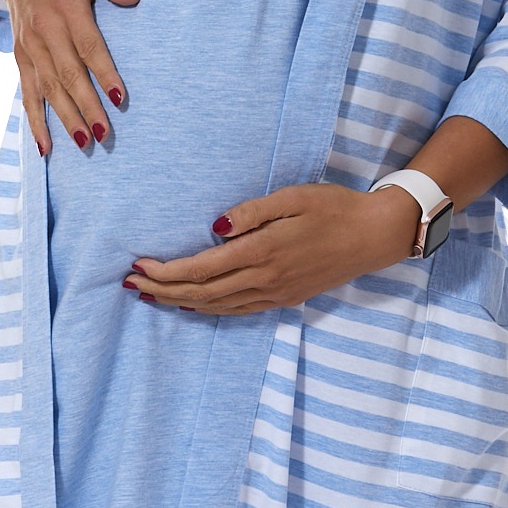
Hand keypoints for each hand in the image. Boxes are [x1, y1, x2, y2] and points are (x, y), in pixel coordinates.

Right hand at [0, 0, 141, 154]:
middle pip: (68, 75)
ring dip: (66, 118)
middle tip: (105, 135)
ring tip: (85, 143)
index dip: (104, 73)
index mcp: (66, 8)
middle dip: (87, 107)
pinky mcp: (20, 56)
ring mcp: (30, 46)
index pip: (88, 46)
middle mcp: (45, 30)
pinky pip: (27, 92)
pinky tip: (46, 146)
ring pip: (48, 89)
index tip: (120, 98)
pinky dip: (35, 120)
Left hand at [123, 182, 424, 314]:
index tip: (139, 267)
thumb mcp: (292, 197)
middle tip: (132, 286)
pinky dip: (210, 310)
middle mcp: (266, 279)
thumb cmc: (334, 208)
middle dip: (163, 291)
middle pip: (201, 293)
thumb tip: (213, 228)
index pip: (201, 270)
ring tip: (152, 297)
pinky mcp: (286, 299)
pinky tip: (195, 306)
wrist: (375, 235)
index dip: (165, 273)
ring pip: (217, 306)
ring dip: (181, 303)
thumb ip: (251, 212)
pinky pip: (239, 310)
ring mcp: (276, 293)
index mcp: (263, 252)